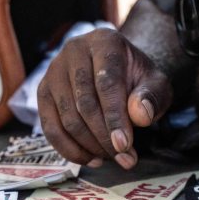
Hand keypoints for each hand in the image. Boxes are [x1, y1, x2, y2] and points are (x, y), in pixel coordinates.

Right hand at [38, 27, 172, 169]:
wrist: (116, 69)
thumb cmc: (136, 78)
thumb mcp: (155, 83)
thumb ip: (152, 96)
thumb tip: (140, 115)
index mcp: (104, 41)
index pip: (106, 83)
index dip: (115, 117)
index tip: (124, 145)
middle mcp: (74, 50)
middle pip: (85, 103)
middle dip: (104, 137)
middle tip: (124, 157)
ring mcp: (54, 69)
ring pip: (67, 118)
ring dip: (90, 146)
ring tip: (111, 156)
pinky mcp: (43, 90)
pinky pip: (50, 127)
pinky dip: (69, 149)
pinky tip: (90, 158)